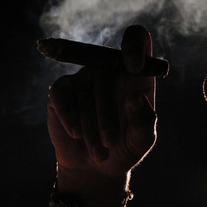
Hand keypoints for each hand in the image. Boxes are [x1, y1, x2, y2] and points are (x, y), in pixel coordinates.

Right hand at [46, 26, 156, 194]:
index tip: (134, 66)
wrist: (95, 168)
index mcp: (136, 73)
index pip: (137, 38)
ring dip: (91, 126)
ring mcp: (84, 77)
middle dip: (108, 113)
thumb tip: (134, 97)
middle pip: (107, 75)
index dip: (134, 44)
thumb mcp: (142, 139)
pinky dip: (69, 116)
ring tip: (100, 153)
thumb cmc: (125, 147)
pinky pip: (62, 94)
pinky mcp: (62, 91)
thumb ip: (144, 120)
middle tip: (110, 141)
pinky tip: (76, 134)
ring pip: (86, 91)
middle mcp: (110, 69)